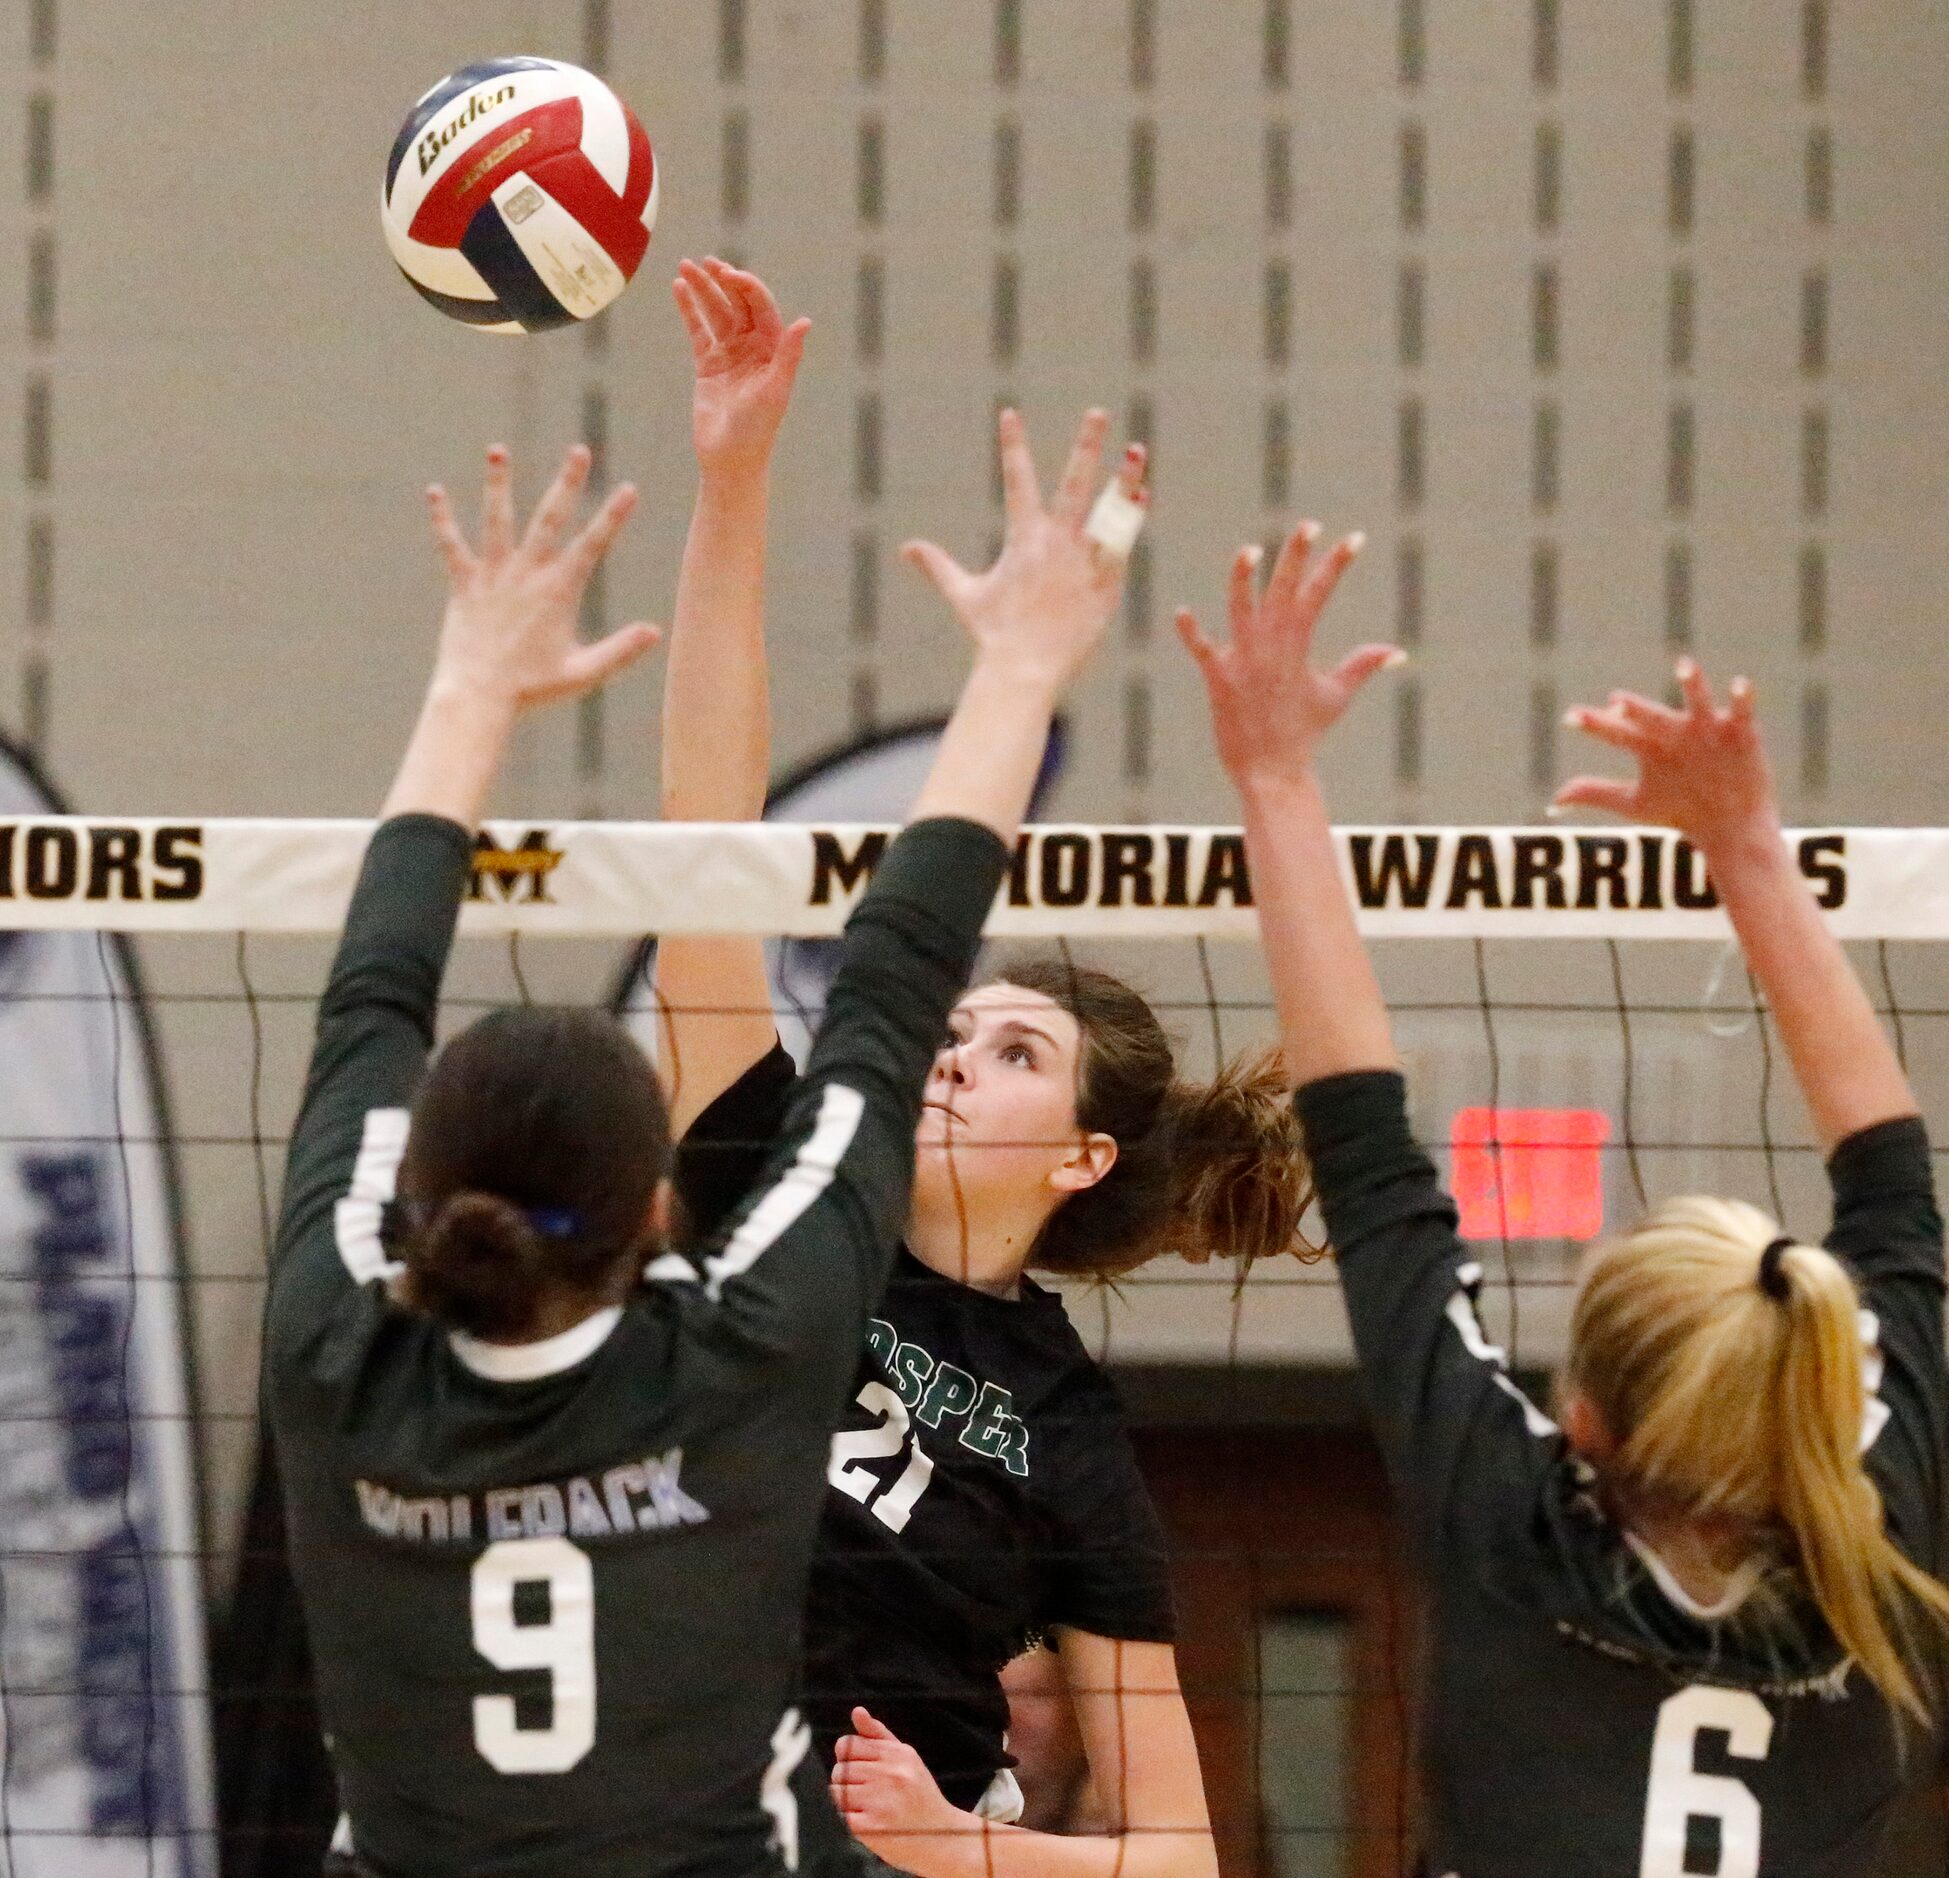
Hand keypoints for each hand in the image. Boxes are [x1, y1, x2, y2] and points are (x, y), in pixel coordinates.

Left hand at [424, 444, 659, 715]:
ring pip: (497, 520)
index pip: (592, 545)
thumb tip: (656, 632)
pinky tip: (434, 491)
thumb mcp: (583, 673)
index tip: (629, 488)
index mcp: (558, 592)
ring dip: (498, 483)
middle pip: (549, 518)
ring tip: (497, 450)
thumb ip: (620, 651)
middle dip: (567, 482)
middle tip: (578, 450)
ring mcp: (493, 576)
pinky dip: (443, 519)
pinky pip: (452, 546)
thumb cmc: (532, 690)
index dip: (612, 516)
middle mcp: (526, 575)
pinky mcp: (464, 585)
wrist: (478, 696)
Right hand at [675, 257, 810, 482]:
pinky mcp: (708, 364)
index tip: (730, 275)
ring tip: (685, 266)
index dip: (747, 288)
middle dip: (722, 280)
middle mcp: (753, 347)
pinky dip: (689, 309)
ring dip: (702, 289)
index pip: (761, 307)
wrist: (730, 458)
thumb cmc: (758, 428)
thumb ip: (789, 354)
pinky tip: (679, 288)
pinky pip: (698, 330)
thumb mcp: (775, 390)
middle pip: (737, 303)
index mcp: (773, 349)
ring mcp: (730, 354)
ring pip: (716, 312)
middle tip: (706, 262)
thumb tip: (804, 321)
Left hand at [830, 1707, 975, 1870]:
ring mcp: (881, 1801)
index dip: (847, 1759)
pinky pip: (840, 1816)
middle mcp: (890, 1774)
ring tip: (865, 1809)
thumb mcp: (907, 1760)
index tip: (859, 1772)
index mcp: (897, 1754)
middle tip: (865, 1795)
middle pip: (840, 1770)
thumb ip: (878, 1735)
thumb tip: (857, 1711)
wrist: (944, 1839)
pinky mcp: (872, 1827)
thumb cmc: (921, 1797)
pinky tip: (862, 1822)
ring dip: (844, 1803)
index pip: (848, 1745)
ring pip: (836, 1792)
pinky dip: (845, 1820)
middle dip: (846, 1782)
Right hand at [904, 408, 1147, 696]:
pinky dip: (1131, 520)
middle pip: (1075, 483)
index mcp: (1023, 539)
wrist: (1025, 671)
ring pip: (1109, 511)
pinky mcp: (1106, 584)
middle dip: (1086, 445)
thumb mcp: (964, 595)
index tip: (1010, 413)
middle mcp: (1056, 543)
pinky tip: (1141, 497)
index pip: (1016, 480)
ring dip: (1123, 479)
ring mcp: (1085, 562)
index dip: (1012, 445)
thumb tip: (907, 549)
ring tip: (1136, 451)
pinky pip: (1122, 545)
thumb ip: (938, 566)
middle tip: (1098, 412)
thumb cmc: (993, 636)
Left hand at [1176, 520, 1391, 787]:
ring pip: (1242, 612)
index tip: (1355, 537)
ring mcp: (1245, 663)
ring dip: (1244, 581)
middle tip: (1309, 524)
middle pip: (1284, 593)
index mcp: (1299, 647)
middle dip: (1297, 557)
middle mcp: (1273, 649)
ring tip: (1250, 551)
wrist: (1272, 771)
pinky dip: (1192, 634)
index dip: (1337, 565)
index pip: (1319, 595)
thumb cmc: (1303, 734)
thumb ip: (1362, 666)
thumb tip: (1397, 652)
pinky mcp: (1220, 681)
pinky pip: (1203, 652)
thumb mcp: (1336, 696)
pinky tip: (1182, 612)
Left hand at [1555, 657, 1781, 855]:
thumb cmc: (1677, 808)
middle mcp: (1675, 732)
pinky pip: (1742, 712)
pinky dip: (1742, 697)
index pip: (1616, 732)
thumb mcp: (1634, 802)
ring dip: (1692, 683)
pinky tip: (1740, 684)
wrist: (1728, 824)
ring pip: (1698, 702)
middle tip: (1617, 701)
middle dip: (1636, 709)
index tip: (1570, 717)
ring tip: (1684, 664)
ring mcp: (1707, 730)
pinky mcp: (1740, 734)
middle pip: (1651, 717)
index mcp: (1648, 745)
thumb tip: (1551, 803)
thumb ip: (1594, 793)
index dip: (1595, 724)